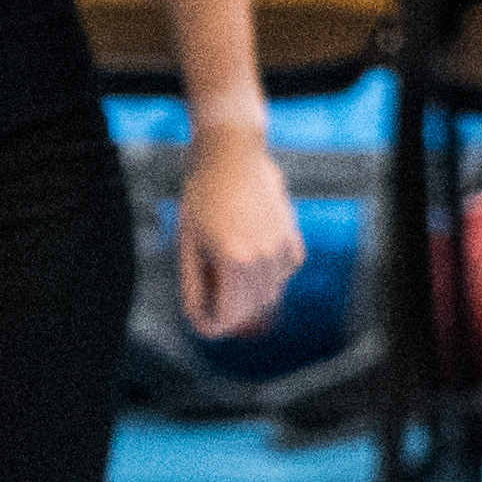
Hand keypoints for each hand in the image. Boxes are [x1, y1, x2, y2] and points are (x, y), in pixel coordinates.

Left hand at [176, 130, 302, 340]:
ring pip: (269, 295)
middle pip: (249, 309)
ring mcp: (282, 248)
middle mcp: (264, 257)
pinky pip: (284, 274)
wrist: (232, 156)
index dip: (211, 324)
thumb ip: (195, 289)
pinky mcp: (293, 239)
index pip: (227, 317)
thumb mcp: (188, 248)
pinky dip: (268, 275)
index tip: (201, 319)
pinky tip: (251, 257)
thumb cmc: (201, 200)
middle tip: (209, 291)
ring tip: (225, 268)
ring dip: (248, 293)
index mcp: (234, 261)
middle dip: (228, 310)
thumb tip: (203, 324)